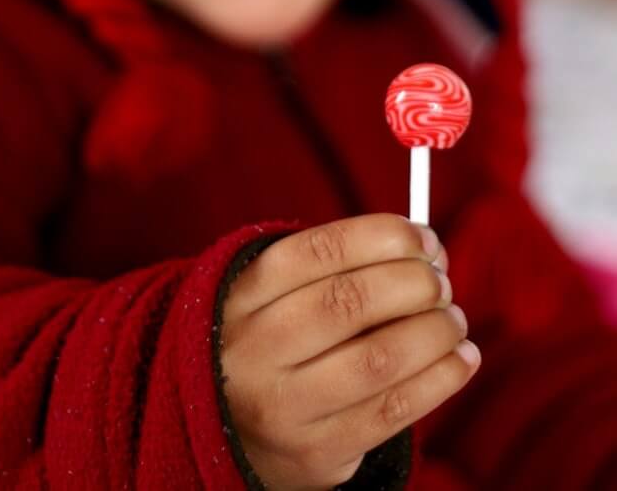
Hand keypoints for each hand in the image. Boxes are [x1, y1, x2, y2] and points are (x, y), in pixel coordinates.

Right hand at [220, 214, 478, 490]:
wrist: (228, 428)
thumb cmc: (275, 341)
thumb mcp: (276, 294)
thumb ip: (339, 266)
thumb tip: (426, 250)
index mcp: (244, 293)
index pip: (318, 250)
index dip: (381, 238)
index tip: (424, 239)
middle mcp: (255, 346)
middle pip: (348, 301)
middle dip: (414, 285)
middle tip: (441, 284)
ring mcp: (282, 404)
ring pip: (377, 359)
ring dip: (433, 333)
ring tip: (453, 321)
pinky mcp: (315, 451)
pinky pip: (392, 412)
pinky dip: (441, 379)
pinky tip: (460, 359)